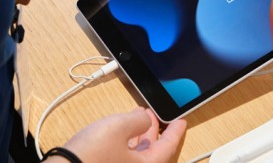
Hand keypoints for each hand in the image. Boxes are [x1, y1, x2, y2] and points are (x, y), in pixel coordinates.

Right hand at [50, 108, 185, 162]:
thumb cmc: (90, 154)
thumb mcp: (119, 126)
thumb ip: (138, 120)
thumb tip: (144, 118)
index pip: (169, 148)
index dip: (176, 131)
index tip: (181, 121)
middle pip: (155, 153)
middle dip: (156, 131)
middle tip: (158, 116)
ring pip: (139, 155)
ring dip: (142, 135)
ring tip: (140, 116)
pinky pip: (126, 156)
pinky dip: (129, 142)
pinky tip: (123, 130)